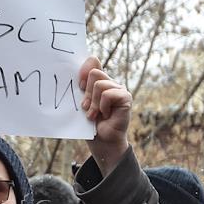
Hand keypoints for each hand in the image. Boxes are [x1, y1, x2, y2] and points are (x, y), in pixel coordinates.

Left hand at [79, 57, 130, 175]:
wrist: (101, 143)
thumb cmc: (90, 125)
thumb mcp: (82, 102)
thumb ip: (84, 84)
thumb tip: (89, 60)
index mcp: (99, 82)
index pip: (92, 62)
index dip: (82, 72)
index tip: (78, 86)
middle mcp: (110, 83)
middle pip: (93, 73)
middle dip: (86, 93)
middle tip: (86, 108)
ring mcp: (119, 90)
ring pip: (99, 84)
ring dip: (93, 103)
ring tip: (94, 115)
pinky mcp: (125, 98)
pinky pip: (108, 94)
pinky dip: (102, 106)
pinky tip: (105, 115)